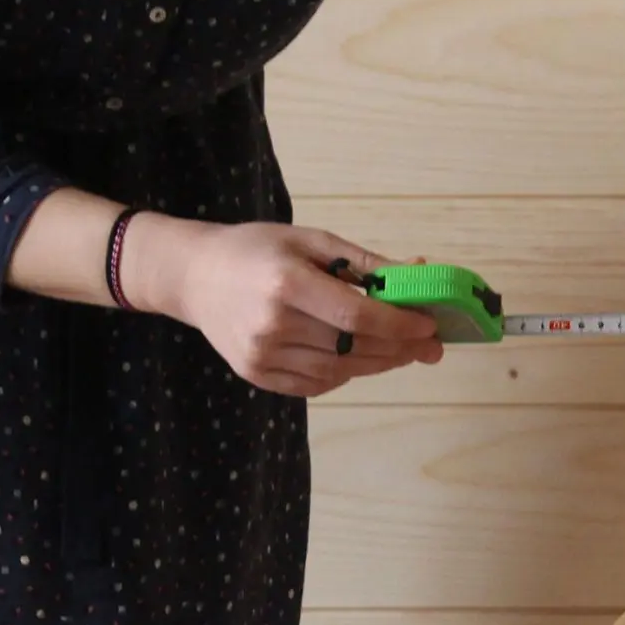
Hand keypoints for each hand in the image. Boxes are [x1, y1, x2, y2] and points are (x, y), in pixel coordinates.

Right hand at [121, 217, 444, 395]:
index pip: (357, 315)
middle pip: (353, 347)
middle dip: (400, 348)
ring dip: (378, 363)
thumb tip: (419, 277)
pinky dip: (345, 373)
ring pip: (339, 371)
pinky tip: (359, 358)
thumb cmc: (258, 250)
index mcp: (286, 283)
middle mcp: (272, 324)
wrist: (194, 276)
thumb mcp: (311, 241)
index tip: (430, 326)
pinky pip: (316, 383)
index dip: (399, 325)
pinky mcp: (257, 374)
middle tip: (430, 345)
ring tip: (401, 351)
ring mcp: (262, 355)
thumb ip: (365, 264)